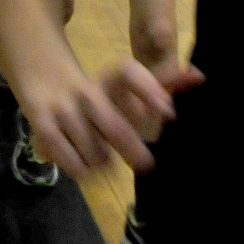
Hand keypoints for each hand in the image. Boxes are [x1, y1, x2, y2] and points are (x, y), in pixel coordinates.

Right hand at [23, 58, 203, 179]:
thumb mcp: (127, 86)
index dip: (148, 90)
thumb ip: (164, 83)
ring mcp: (63, 107)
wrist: (43, 79)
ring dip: (103, 161)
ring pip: (94, 152)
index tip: (168, 112)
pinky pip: (70, 161)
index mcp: (110, 79)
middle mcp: (88, 90)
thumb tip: (200, 75)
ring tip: (104, 158)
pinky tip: (84, 167)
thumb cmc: (99, 91)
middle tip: (147, 164)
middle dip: (131, 148)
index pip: (129, 73)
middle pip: (112, 124)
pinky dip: (81, 169)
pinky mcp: (43, 125)